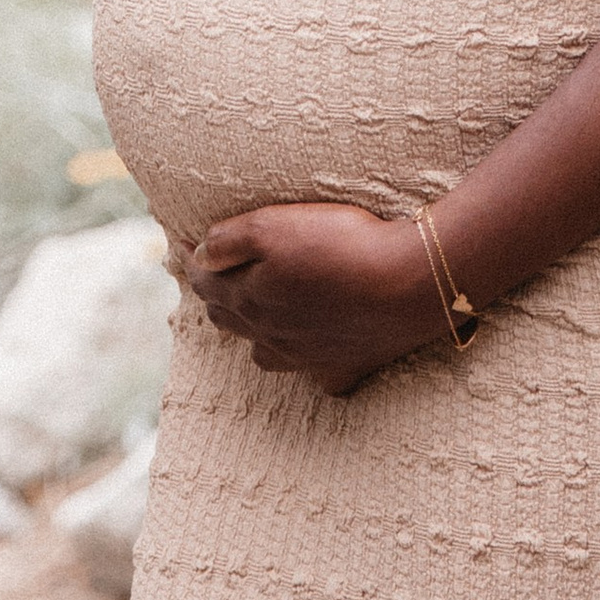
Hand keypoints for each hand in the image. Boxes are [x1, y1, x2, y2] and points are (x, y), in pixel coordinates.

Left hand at [182, 201, 447, 394]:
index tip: (191, 248)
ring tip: (260, 313)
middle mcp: (270, 335)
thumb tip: (198, 255)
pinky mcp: (343, 368)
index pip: (207, 283)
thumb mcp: (275, 225)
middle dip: (219, 297)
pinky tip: (318, 350)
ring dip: (258, 331)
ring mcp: (306, 357)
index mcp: (249, 298)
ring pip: (265, 352)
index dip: (198, 263)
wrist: (408, 284)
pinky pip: (317, 373)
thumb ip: (229, 241)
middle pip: (231, 319)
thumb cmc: (340, 246)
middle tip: (218, 278)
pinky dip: (311, 362)